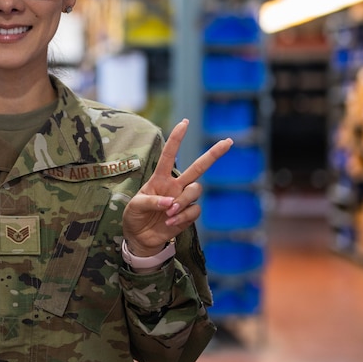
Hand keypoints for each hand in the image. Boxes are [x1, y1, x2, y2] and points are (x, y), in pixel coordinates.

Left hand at [121, 120, 232, 255]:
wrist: (140, 238)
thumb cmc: (135, 217)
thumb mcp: (135, 206)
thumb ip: (151, 201)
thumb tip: (171, 203)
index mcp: (160, 178)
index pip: (169, 155)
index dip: (176, 139)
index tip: (185, 122)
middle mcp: (175, 186)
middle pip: (198, 167)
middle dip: (213, 154)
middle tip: (228, 142)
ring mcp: (183, 199)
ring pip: (196, 190)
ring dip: (183, 201)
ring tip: (168, 213)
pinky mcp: (188, 215)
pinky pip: (194, 211)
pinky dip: (183, 217)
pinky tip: (170, 223)